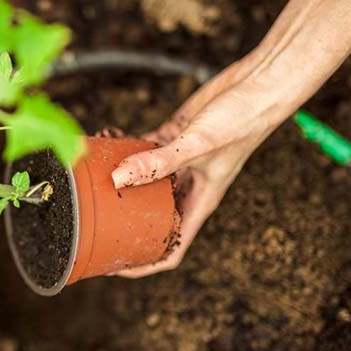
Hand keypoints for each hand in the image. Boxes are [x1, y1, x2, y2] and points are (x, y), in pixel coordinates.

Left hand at [111, 53, 274, 277]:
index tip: (114, 266)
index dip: (143, 264)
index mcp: (199, 203)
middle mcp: (188, 188)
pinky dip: (124, 148)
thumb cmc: (245, 120)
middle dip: (122, 223)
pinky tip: (107, 140)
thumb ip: (159, 162)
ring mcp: (178, 164)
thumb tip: (119, 176)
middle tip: (90, 223)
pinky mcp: (172, 138)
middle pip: (150, 218)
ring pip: (142, 183)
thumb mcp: (199, 145)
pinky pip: (142, 151)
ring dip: (118, 180)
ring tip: (91, 178)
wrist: (260, 84)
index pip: (171, 249)